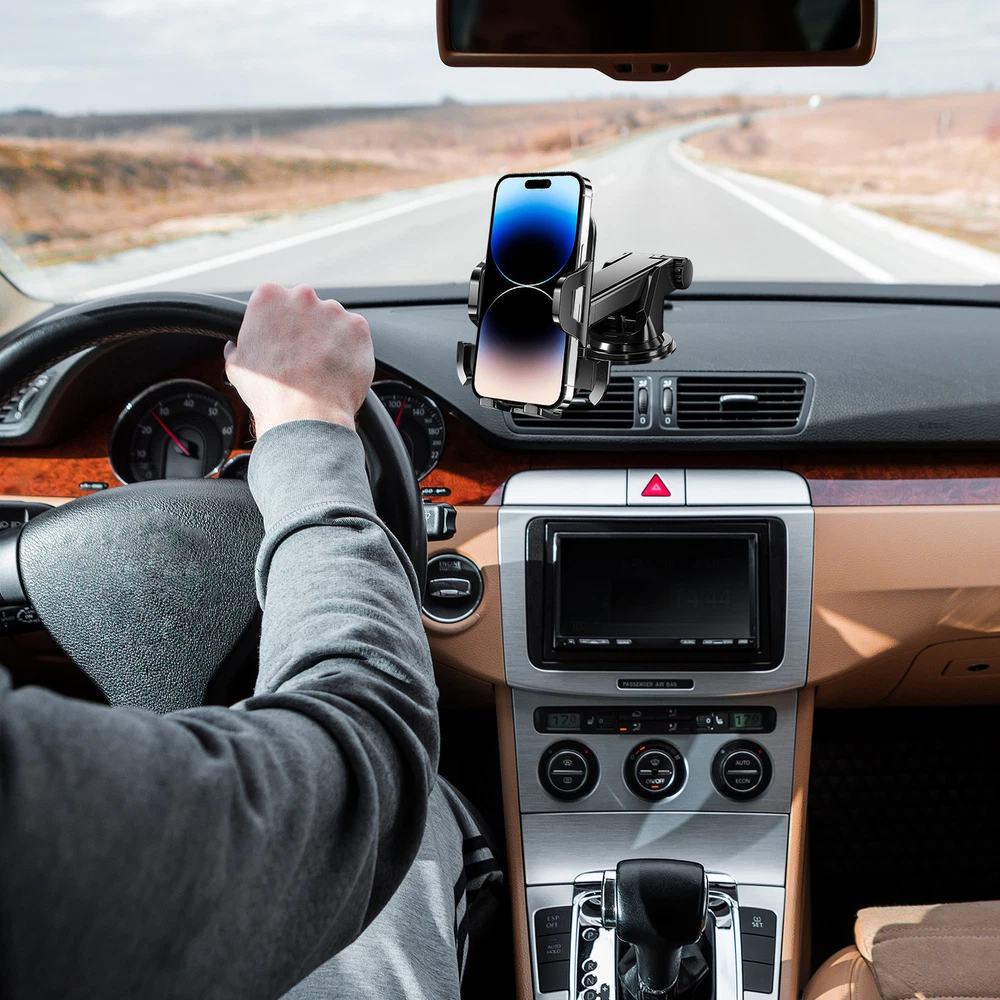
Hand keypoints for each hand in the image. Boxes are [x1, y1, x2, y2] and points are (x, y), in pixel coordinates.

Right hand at [224, 283, 373, 437]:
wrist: (305, 414)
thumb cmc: (269, 392)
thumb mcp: (237, 365)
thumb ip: (239, 345)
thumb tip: (236, 346)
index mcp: (269, 297)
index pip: (276, 299)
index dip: (279, 322)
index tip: (282, 339)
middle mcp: (303, 296)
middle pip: (306, 306)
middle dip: (306, 327)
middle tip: (303, 356)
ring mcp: (334, 311)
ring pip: (332, 320)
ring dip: (329, 337)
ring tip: (321, 367)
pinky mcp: (358, 328)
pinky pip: (355, 334)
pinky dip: (350, 348)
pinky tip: (338, 368)